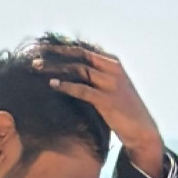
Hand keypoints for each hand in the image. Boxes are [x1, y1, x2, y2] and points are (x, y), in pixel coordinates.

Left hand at [32, 40, 165, 177]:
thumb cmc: (122, 110)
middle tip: (35, 55)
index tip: (42, 47)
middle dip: (55, 53)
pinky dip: (66, 85)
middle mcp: (112, 69)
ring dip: (55, 67)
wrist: (142, 130)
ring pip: (78, 69)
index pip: (83, 48)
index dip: (61, 47)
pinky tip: (52, 84)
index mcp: (112, 63)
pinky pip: (83, 89)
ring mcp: (111, 84)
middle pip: (79, 54)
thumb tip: (69, 72)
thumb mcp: (110, 88)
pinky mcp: (107, 100)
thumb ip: (94, 77)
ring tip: (36, 67)